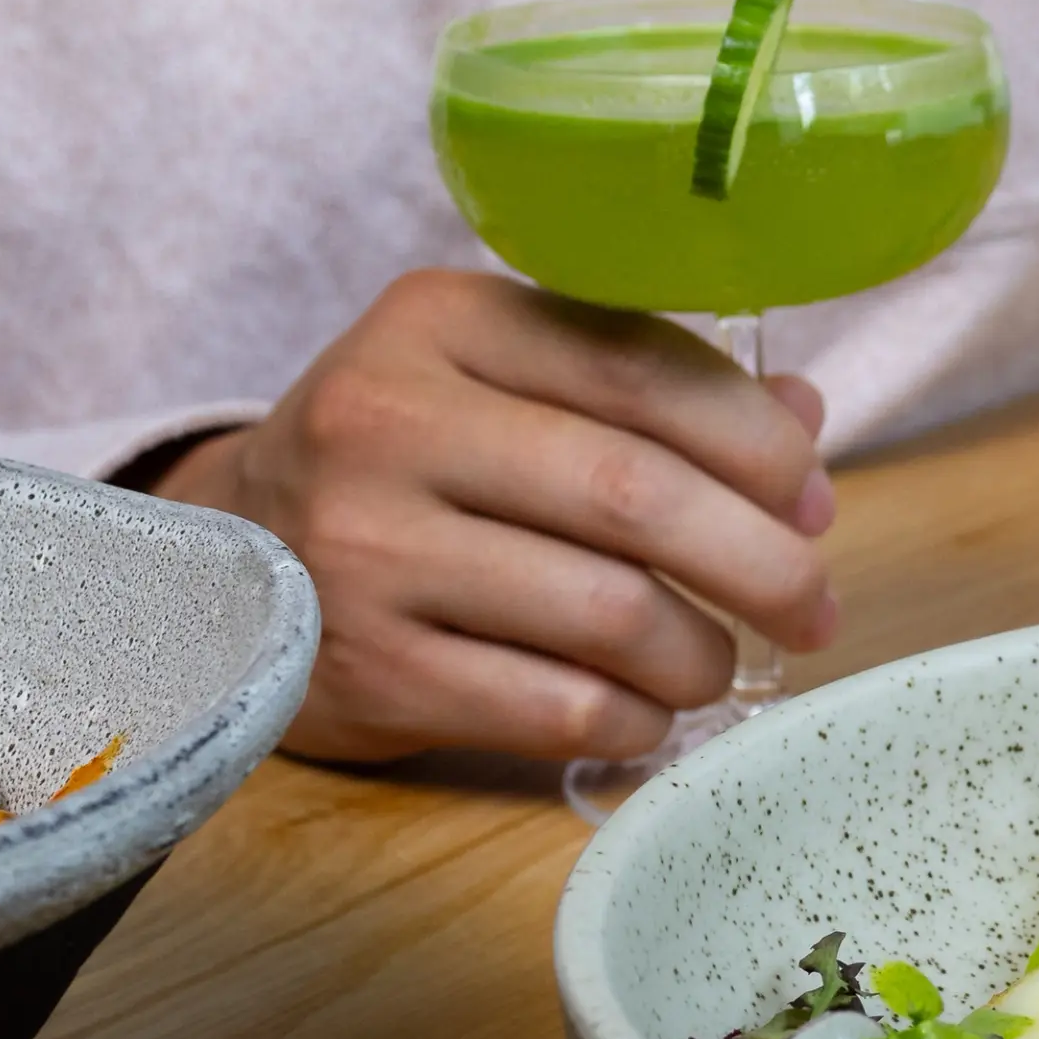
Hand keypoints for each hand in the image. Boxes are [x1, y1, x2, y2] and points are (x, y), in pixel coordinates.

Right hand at [156, 270, 837, 763]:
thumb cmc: (405, 466)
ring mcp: (366, 549)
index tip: (810, 498)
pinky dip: (633, 718)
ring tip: (715, 662)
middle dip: (761, 561)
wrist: (224, 564)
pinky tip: (643, 710)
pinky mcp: (366, 669)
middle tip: (814, 607)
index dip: (757, 443)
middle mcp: (388, 420)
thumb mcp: (500, 386)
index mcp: (440, 320)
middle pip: (635, 494)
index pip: (641, 368)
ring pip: (609, 612)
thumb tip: (802, 421)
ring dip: (701, 653)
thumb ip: (644, 387)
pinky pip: (557, 706)